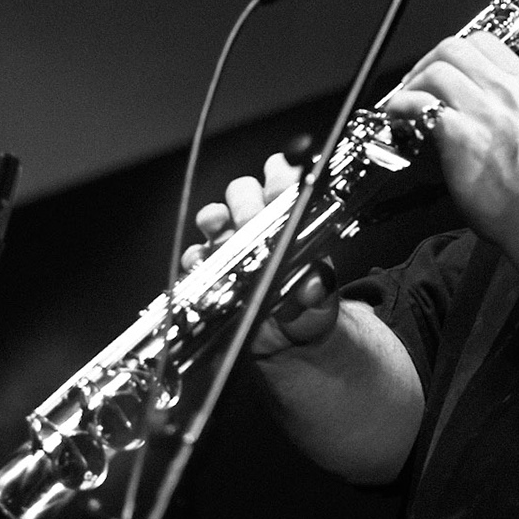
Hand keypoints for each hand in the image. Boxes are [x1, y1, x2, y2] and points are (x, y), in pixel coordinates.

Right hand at [183, 151, 338, 355]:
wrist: (289, 341)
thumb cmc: (311, 309)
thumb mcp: (322, 303)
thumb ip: (320, 292)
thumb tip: (315, 283)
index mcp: (294, 218)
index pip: (285, 179)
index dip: (280, 177)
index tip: (280, 190)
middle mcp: (259, 223)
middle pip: (244, 191)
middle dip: (246, 203)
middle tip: (251, 221)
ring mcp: (231, 243)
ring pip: (215, 215)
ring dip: (214, 220)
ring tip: (219, 230)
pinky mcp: (211, 268)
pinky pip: (196, 255)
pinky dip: (196, 257)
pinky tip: (202, 263)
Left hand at [384, 32, 518, 277]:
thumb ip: (509, 105)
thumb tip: (470, 99)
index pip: (484, 42)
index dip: (454, 53)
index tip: (441, 68)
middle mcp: (508, 91)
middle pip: (455, 47)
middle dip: (427, 61)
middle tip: (415, 83)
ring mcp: (486, 110)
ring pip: (436, 69)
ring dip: (411, 84)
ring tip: (404, 104)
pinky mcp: (461, 134)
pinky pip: (420, 103)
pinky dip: (402, 106)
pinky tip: (399, 118)